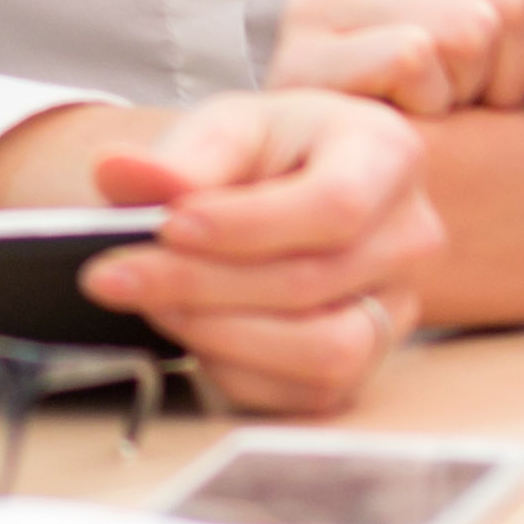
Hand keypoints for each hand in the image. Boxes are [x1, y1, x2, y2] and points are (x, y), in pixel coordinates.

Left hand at [70, 90, 441, 418]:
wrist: (288, 186)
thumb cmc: (266, 151)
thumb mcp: (226, 128)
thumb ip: (179, 157)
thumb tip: (115, 172)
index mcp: (386, 156)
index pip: (333, 206)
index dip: (247, 227)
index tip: (169, 226)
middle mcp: (409, 238)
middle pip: (312, 282)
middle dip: (200, 284)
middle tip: (115, 273)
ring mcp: (396, 308)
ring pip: (321, 352)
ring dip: (219, 333)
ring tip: (150, 300)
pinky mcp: (367, 363)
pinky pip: (306, 394)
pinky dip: (235, 369)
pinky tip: (187, 330)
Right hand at [274, 0, 523, 122]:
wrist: (339, 179)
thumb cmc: (434, 114)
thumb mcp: (513, 57)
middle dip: (518, 72)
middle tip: (482, 107)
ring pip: (470, 25)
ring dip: (471, 93)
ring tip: (442, 112)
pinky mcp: (300, 52)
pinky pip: (414, 57)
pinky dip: (428, 106)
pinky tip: (406, 123)